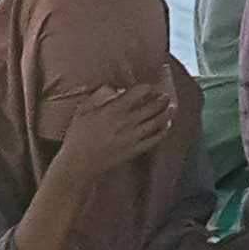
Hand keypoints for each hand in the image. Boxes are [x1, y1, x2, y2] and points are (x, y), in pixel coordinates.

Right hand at [60, 81, 180, 171]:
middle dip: (161, 99)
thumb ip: (98, 96)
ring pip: (156, 122)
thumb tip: (114, 88)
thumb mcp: (83, 110)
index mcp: (113, 110)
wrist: (78, 164)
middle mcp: (126, 122)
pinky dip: (163, 131)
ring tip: (171, 106)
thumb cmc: (78, 136)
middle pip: (151, 107)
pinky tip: (166, 125)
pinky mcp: (135, 150)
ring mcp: (132, 137)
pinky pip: (154, 139)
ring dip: (166, 113)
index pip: (137, 93)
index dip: (146, 87)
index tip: (149, 86)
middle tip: (165, 95)